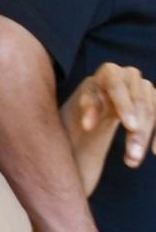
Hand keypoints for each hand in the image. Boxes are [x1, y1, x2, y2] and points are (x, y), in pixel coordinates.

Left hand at [65, 62, 155, 184]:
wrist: (98, 99)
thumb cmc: (88, 102)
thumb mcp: (82, 104)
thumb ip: (87, 110)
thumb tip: (88, 126)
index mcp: (109, 72)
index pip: (117, 88)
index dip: (125, 106)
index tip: (131, 126)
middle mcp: (130, 75)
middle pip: (139, 103)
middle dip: (138, 131)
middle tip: (133, 154)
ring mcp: (145, 86)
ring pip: (152, 112)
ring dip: (146, 138)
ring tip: (133, 160)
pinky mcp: (155, 99)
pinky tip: (154, 152)